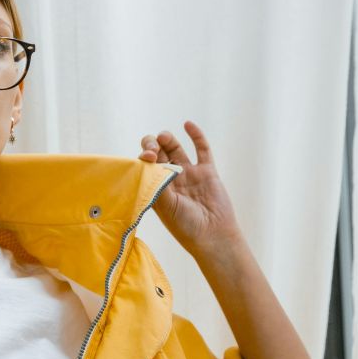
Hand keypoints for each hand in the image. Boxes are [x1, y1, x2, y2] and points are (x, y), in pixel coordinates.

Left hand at [138, 121, 243, 258]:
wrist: (213, 235)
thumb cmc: (185, 225)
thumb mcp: (165, 205)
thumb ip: (156, 183)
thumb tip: (147, 161)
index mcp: (157, 188)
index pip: (146, 165)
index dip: (144, 156)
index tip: (147, 157)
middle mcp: (171, 179)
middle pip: (159, 153)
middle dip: (153, 145)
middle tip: (154, 147)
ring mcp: (190, 174)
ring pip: (176, 149)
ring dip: (168, 139)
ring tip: (164, 136)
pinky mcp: (207, 171)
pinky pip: (201, 149)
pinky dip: (195, 135)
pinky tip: (187, 124)